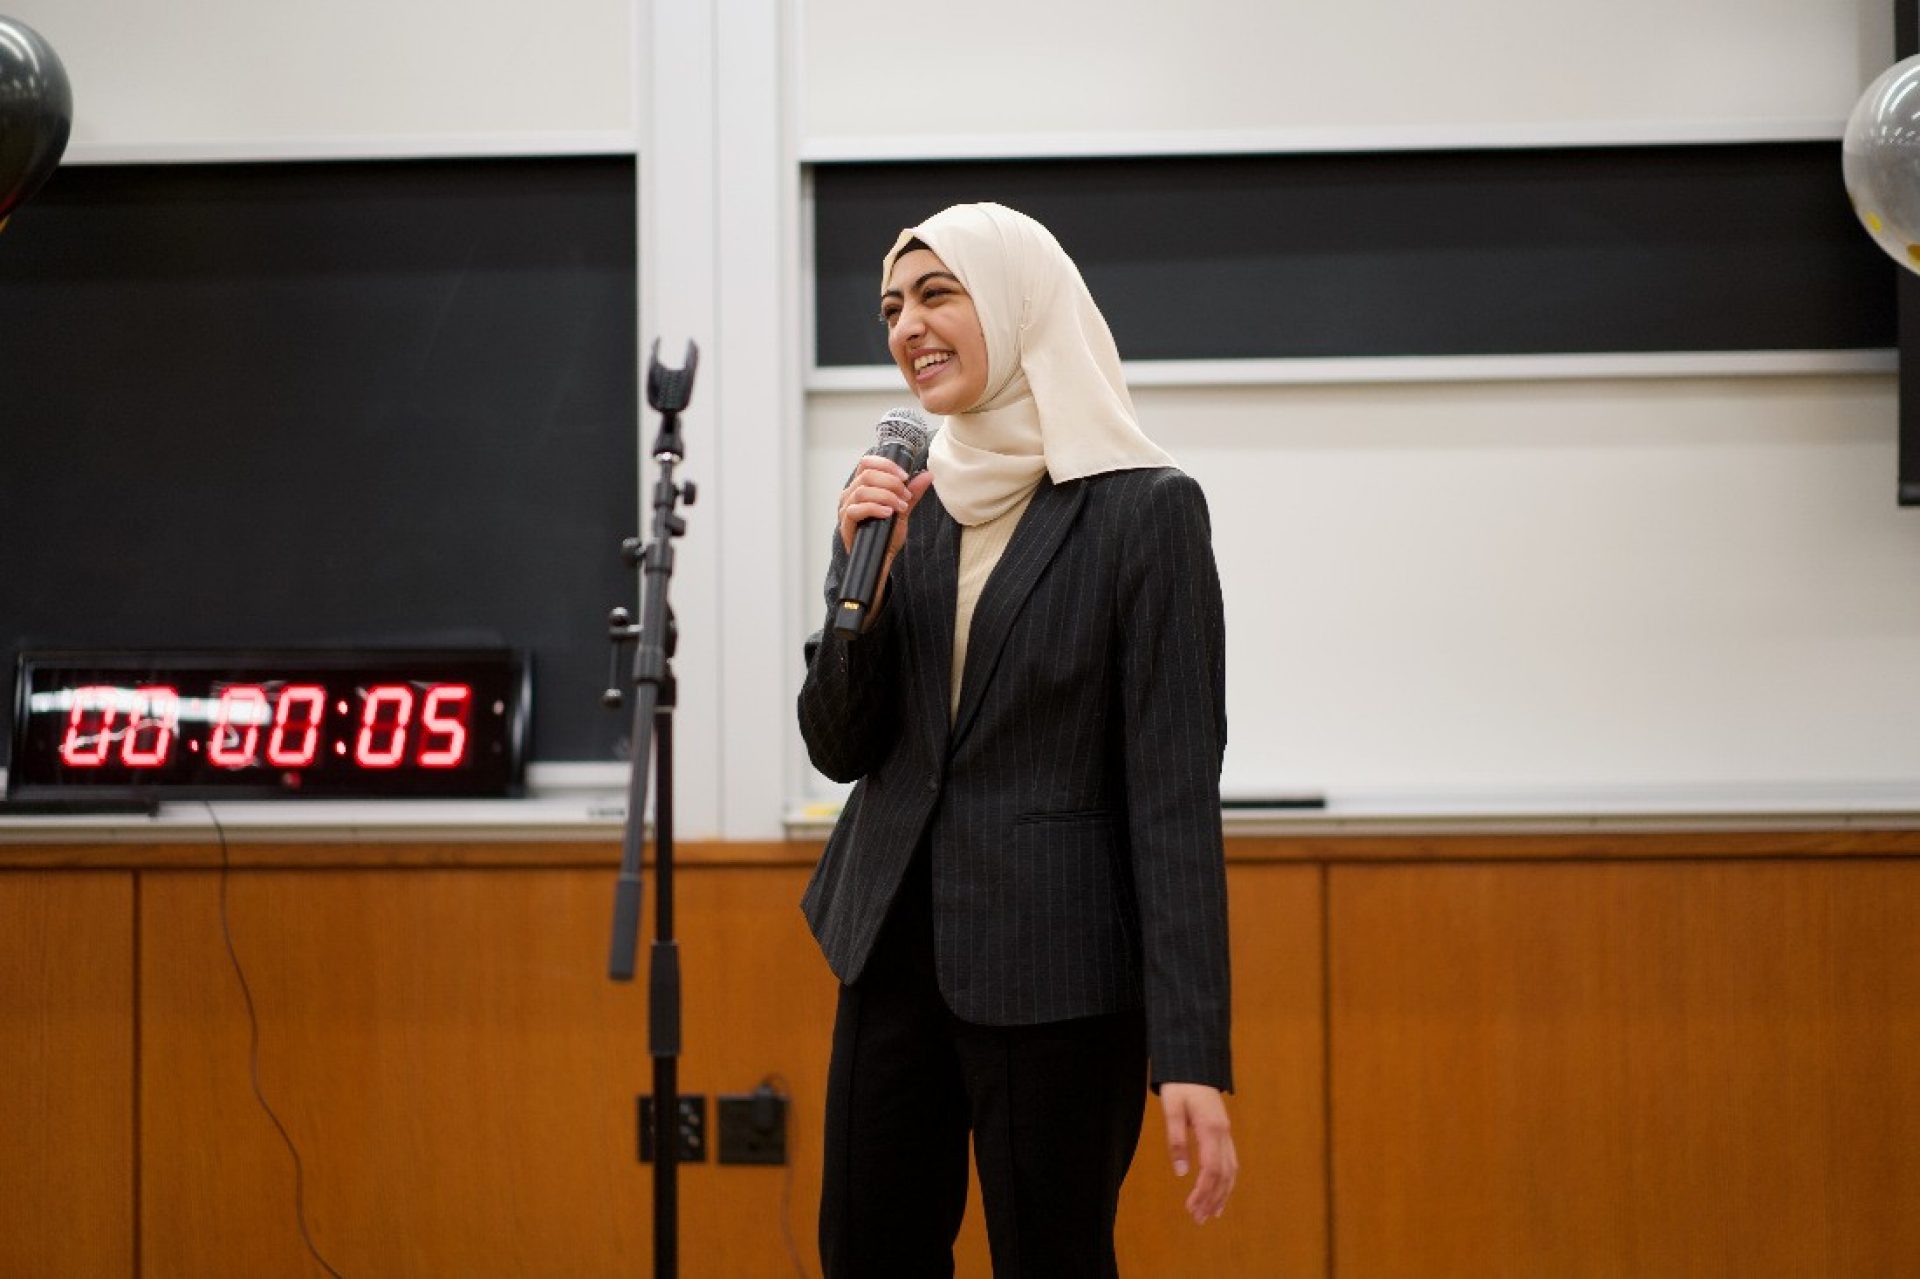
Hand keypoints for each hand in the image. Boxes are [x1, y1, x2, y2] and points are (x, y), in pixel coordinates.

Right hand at [837, 455, 933, 605]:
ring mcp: (846, 509)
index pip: (867, 463)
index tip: (905, 476)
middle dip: (891, 483)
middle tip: (906, 496)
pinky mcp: (846, 525)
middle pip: (867, 475)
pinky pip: (856, 510)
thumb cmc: (886, 535)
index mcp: (861, 486)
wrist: (881, 561)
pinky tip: (888, 514)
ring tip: (901, 507)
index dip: (886, 465)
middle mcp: (850, 495)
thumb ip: (912, 493)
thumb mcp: (903, 510)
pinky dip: (874, 509)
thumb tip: (927, 475)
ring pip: (862, 491)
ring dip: (886, 496)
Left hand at [1159, 1083, 1236, 1223]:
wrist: (1194, 1065)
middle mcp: (1223, 1134)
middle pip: (1223, 1175)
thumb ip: (1176, 1139)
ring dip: (1222, 1194)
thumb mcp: (1172, 1109)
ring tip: (1211, 1214)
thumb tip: (1182, 1172)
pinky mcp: (1223, 1133)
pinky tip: (1220, 1193)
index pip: (1211, 1169)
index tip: (1191, 1209)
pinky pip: (1230, 1162)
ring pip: (1230, 1171)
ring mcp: (1226, 1133)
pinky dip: (1226, 1181)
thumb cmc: (1180, 1085)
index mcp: (1211, 1129)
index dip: (1203, 1192)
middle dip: (1212, 1199)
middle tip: (1199, 1220)